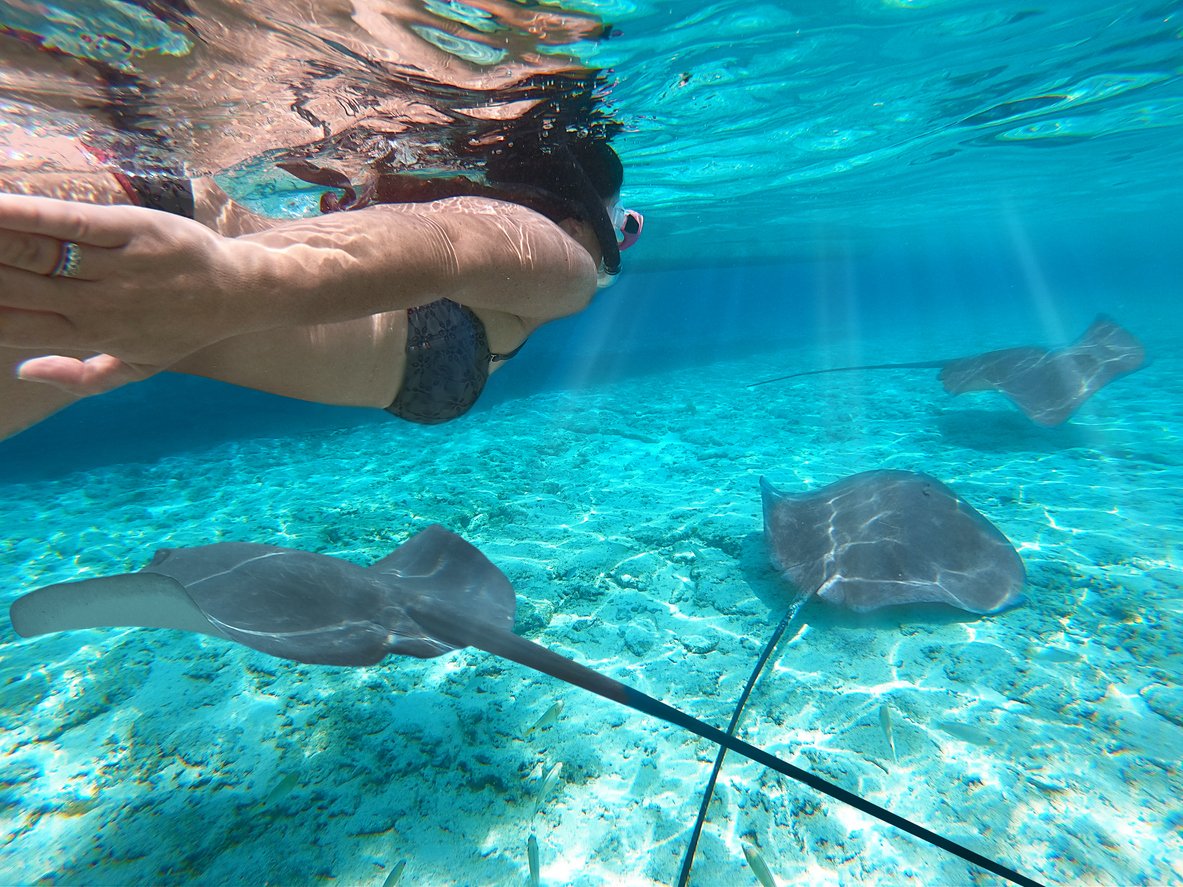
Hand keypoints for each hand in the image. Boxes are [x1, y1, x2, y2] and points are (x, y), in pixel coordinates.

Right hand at [0, 193, 262, 392]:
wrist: (241, 292)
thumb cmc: (182, 328)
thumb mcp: (137, 367)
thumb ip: (81, 375)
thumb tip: (24, 368)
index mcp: (89, 337)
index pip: (11, 325)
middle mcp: (95, 305)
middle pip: (9, 286)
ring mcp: (113, 267)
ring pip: (30, 253)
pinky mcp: (130, 231)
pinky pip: (68, 222)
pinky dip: (22, 213)